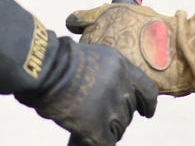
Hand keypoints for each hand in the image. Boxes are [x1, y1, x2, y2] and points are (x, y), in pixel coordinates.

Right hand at [17, 37, 157, 145]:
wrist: (45, 69)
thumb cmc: (60, 61)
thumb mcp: (93, 57)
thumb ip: (109, 73)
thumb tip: (113, 92)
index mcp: (120, 65)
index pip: (147, 88)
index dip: (148, 103)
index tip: (147, 112)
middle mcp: (120, 85)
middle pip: (129, 110)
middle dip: (117, 115)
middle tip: (99, 115)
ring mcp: (110, 106)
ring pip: (119, 128)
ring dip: (106, 129)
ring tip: (88, 122)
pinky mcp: (97, 126)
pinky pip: (106, 142)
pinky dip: (97, 141)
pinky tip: (87, 136)